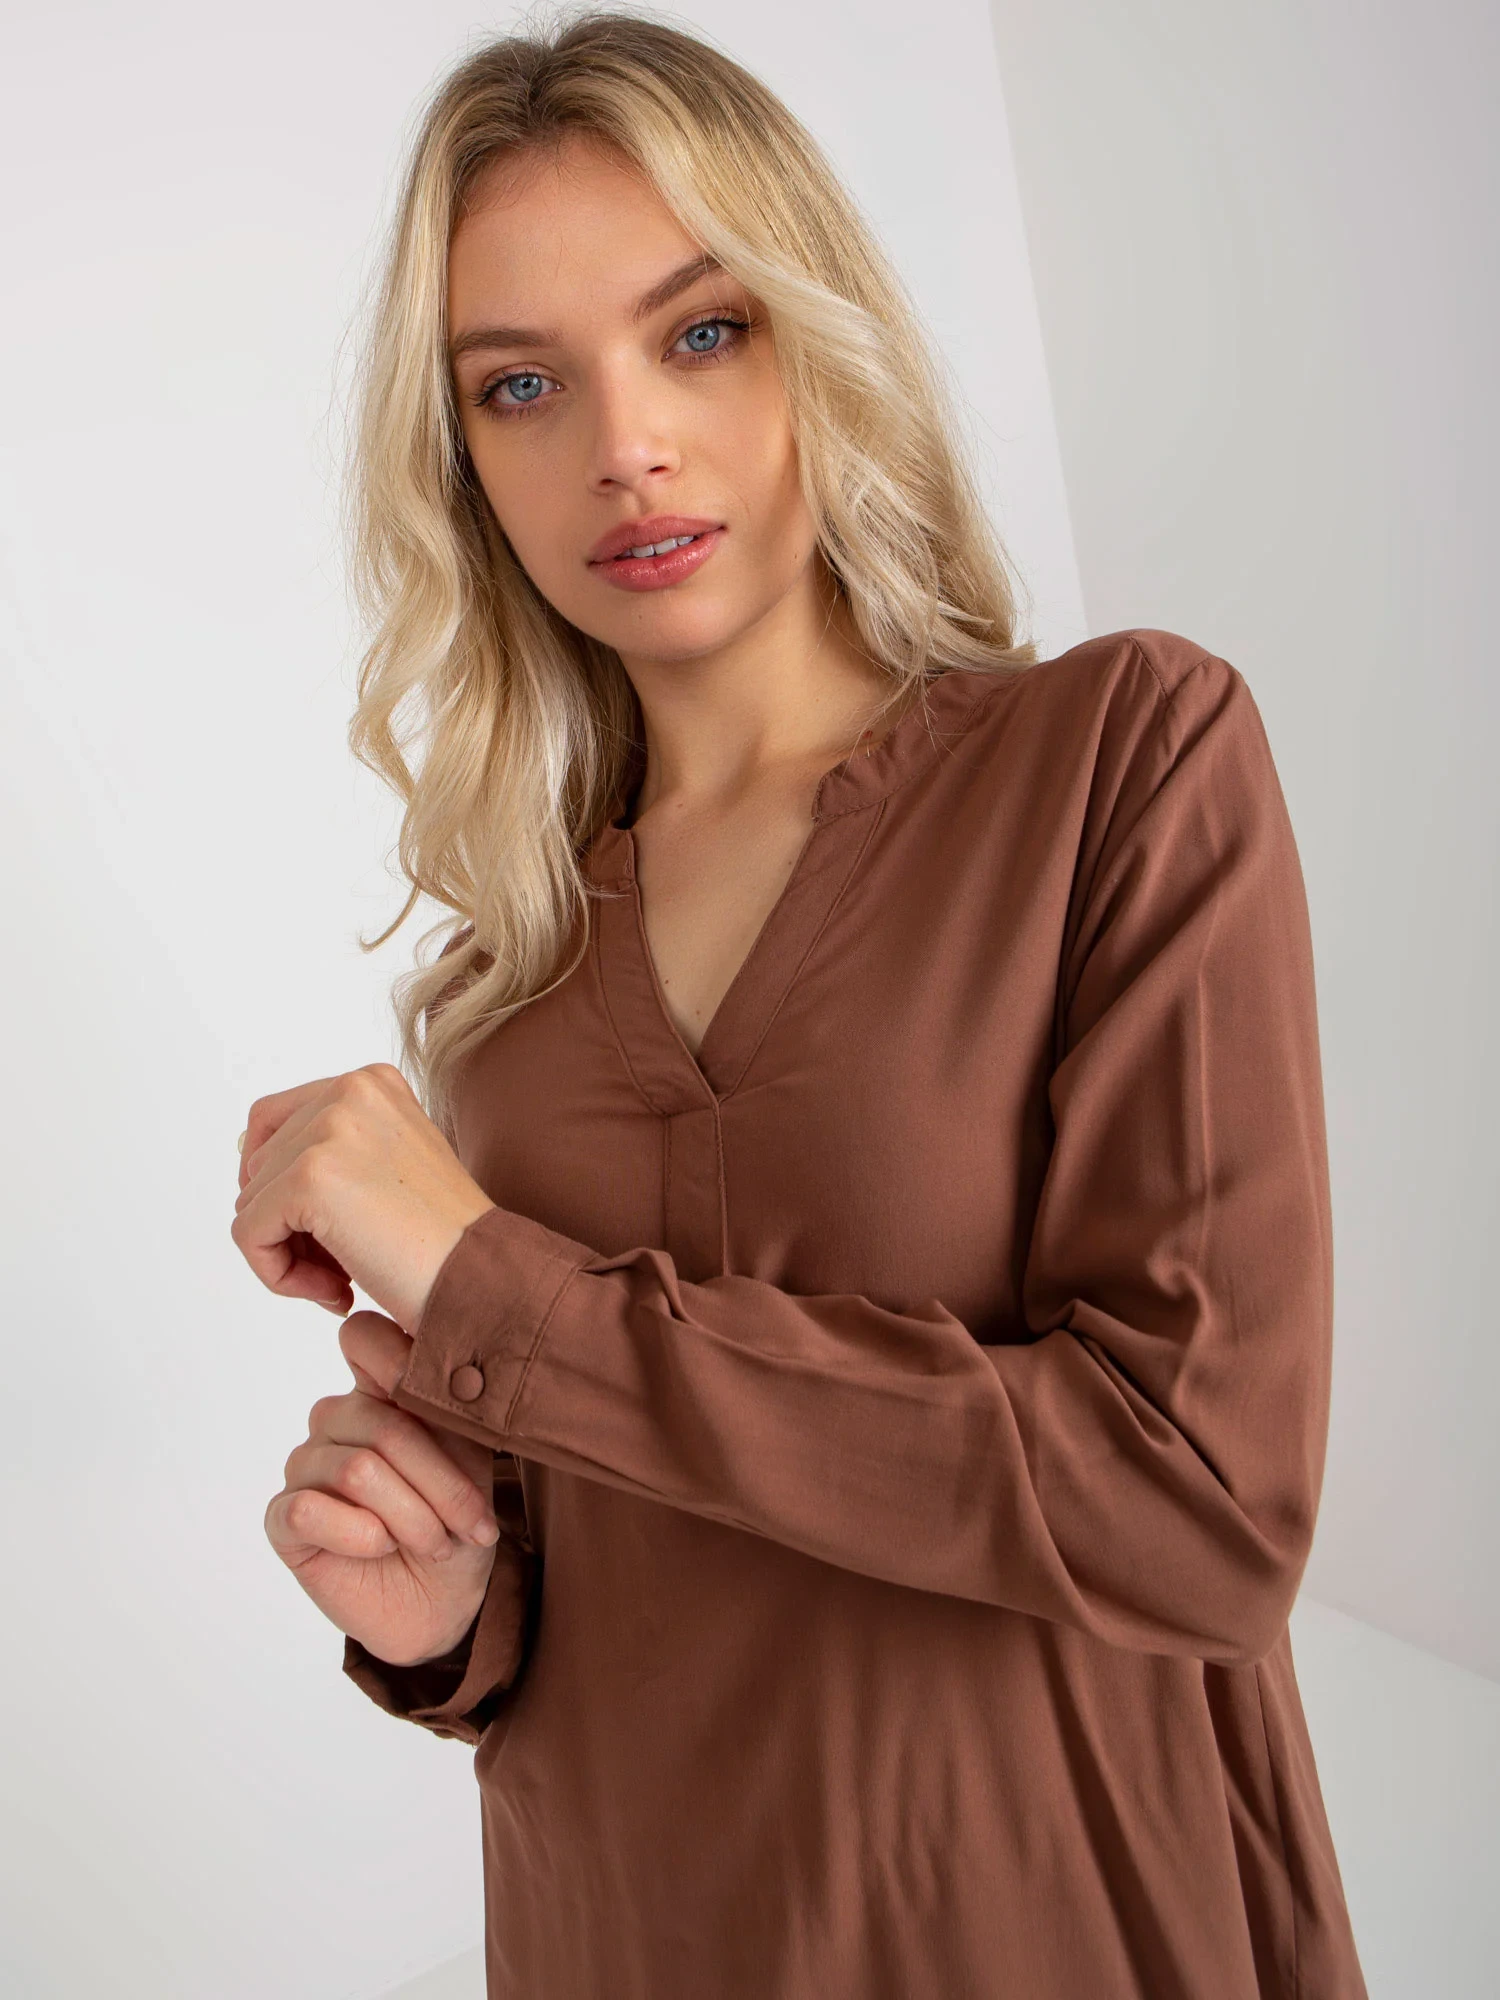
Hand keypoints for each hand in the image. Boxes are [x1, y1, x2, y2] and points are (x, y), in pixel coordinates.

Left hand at [232, 1062, 495, 1329]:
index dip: (284, 1187)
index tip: (333, 1231)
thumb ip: (328, 1150)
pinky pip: (247, 1234)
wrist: (482, 1280)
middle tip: (343, 1267)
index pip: (274, 1124)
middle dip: (288, 1224)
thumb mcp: (387, 1167)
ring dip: (287, 1254)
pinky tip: (336, 1292)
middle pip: (257, 1163)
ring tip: (344, 1281)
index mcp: (371, 1082)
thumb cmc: (443, 1242)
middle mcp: (349, 1091)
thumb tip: (246, 1166)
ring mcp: (328, 1131)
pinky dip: (276, 1274)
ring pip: (249, 1201)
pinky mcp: (309, 1179)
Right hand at [266, 1310, 503, 1666]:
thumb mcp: (473, 1459)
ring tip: (437, 1544)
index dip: (405, 1363)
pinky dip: (361, 1535)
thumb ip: (450, 1406)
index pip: (365, 1336)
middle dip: (441, 1484)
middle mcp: (336, 1418)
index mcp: (379, 1390)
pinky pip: (307, 1508)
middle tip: (472, 1526)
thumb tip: (441, 1365)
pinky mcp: (283, 1518)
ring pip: (357, 1470)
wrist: (447, 1601)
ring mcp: (305, 1465)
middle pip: (383, 1424)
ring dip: (412, 1517)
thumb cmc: (458, 1522)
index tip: (458, 1411)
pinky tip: (383, 1548)